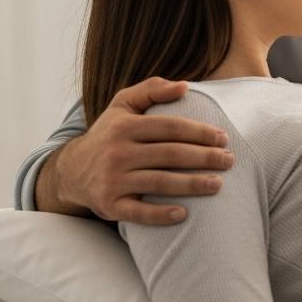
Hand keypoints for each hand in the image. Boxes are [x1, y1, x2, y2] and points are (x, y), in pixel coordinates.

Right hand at [45, 77, 232, 223]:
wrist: (72, 170)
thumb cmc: (110, 133)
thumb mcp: (123, 104)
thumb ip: (152, 89)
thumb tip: (185, 86)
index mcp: (124, 126)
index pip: (170, 127)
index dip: (200, 132)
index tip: (223, 138)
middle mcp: (117, 153)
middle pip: (170, 154)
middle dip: (205, 158)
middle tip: (229, 160)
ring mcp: (112, 180)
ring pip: (160, 183)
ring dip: (193, 184)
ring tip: (218, 184)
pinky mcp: (109, 205)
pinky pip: (138, 213)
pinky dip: (161, 215)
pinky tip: (184, 214)